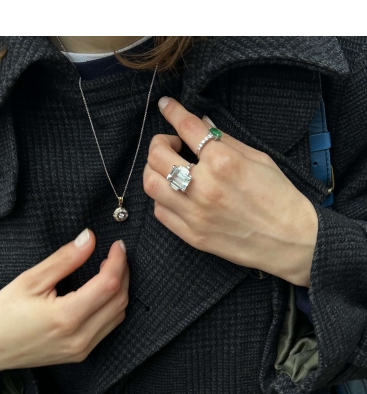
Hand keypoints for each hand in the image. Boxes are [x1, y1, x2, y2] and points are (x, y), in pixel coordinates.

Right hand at [0, 230, 128, 371]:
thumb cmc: (4, 315)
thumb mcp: (30, 281)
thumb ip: (64, 259)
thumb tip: (89, 239)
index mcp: (66, 317)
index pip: (108, 284)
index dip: (118, 261)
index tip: (117, 245)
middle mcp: (79, 337)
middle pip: (119, 299)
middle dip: (123, 273)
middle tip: (115, 255)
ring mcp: (82, 349)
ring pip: (118, 314)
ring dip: (120, 289)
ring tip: (110, 270)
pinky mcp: (81, 353)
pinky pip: (109, 326)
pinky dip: (113, 306)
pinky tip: (104, 292)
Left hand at [143, 97, 317, 286]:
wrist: (291, 241)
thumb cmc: (281, 198)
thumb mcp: (260, 159)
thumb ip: (226, 140)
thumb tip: (202, 122)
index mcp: (224, 162)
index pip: (187, 127)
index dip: (172, 111)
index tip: (165, 105)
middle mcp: (204, 187)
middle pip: (158, 155)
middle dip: (160, 142)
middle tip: (172, 144)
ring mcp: (195, 213)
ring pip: (150, 184)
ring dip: (154, 169)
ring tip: (168, 168)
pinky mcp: (191, 234)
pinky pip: (160, 211)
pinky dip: (162, 197)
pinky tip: (175, 193)